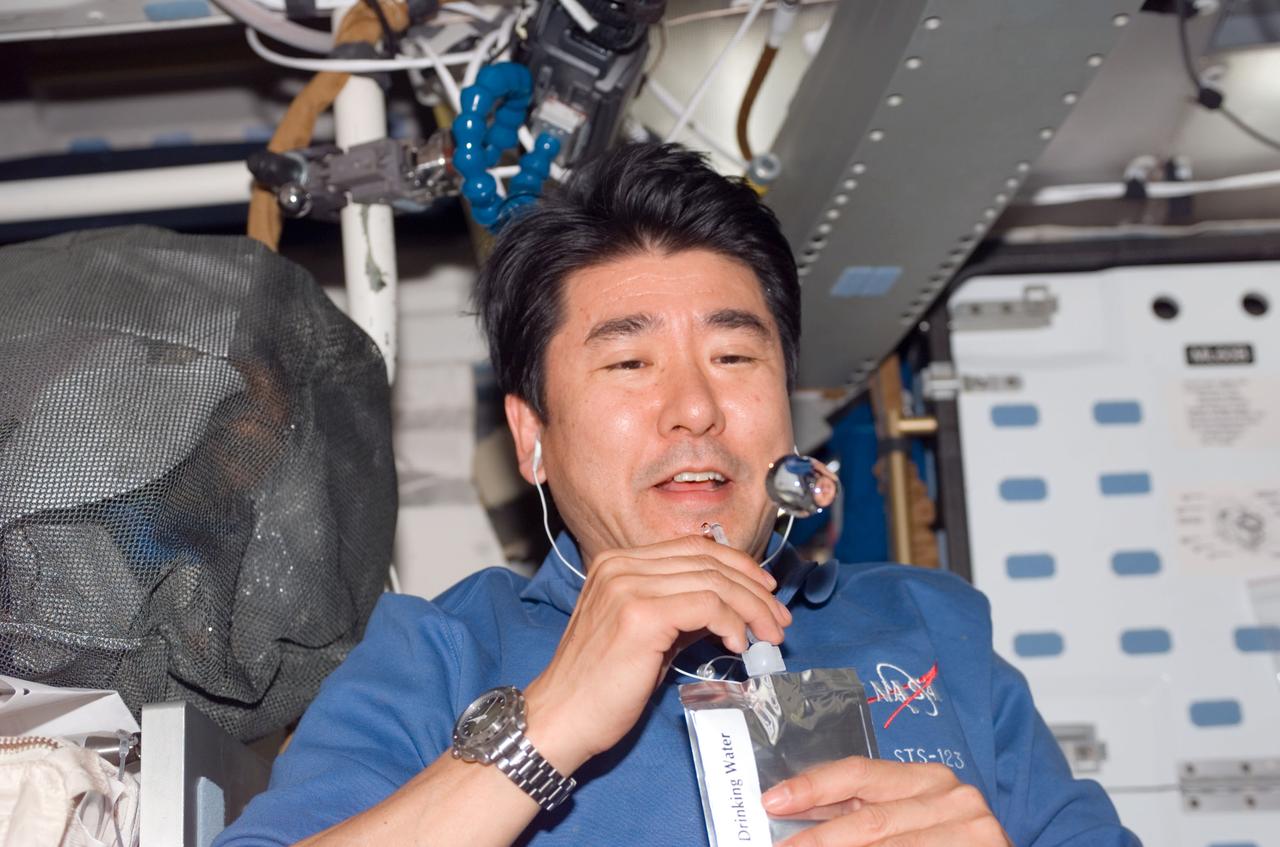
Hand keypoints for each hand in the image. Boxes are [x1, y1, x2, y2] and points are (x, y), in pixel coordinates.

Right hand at [523, 535, 790, 773]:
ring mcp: (628, 586)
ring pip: (713, 581)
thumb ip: (681, 613)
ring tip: (769, 636)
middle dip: (753, 589)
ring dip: (751, 608)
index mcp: (618, 563)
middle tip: (778, 619)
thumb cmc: (600, 686)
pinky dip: (732, 622)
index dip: (738, 566)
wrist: (561, 718)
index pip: (694, 548)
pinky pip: (707, 605)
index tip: (765, 593)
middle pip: (708, 561)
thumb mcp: (646, 636)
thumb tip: (728, 608)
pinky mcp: (640, 614)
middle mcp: (621, 565)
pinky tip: (739, 645)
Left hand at [761, 756, 1011, 846]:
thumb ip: (857, 812)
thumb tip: (792, 810)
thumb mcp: (901, 818)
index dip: (812, 786)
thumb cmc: (945, 845)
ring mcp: (972, 830)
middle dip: (817, 840)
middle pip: (869, 819)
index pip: (858, 773)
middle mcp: (953, 796)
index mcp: (928, 778)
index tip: (772, 801)